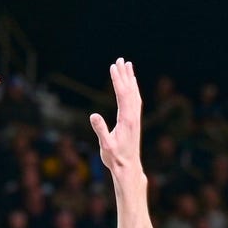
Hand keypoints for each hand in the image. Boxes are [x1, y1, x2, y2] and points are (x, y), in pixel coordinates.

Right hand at [90, 58, 144, 176]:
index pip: (122, 95)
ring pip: (134, 93)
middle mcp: (133, 116)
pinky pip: (135, 100)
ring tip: (127, 65)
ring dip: (130, 79)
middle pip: (130, 90)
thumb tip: (93, 115)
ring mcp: (135, 118)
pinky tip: (131, 85)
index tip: (113, 67)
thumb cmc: (115, 158)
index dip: (117, 80)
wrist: (128, 167)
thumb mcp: (105, 145)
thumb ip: (100, 130)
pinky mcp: (134, 121)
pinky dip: (133, 89)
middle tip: (120, 59)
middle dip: (125, 74)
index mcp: (126, 119)